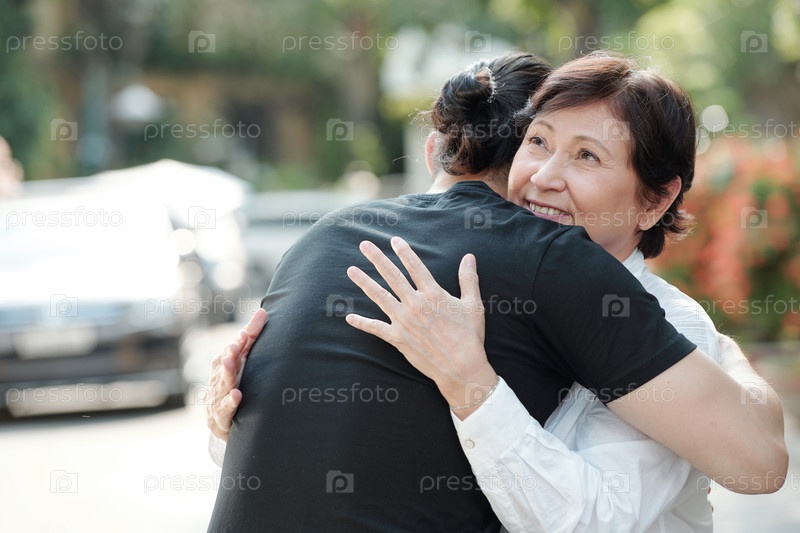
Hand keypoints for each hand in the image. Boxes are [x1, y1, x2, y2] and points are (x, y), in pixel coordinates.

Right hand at [206, 308, 267, 440]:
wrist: (228, 423)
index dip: (237, 344)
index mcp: (223, 365)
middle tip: (235, 347)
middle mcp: (218, 380)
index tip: (244, 335)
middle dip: (229, 356)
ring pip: (221, 386)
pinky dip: (229, 402)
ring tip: (231, 365)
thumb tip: (263, 311)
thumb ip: (252, 337)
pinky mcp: (219, 418)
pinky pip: (224, 410)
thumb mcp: (245, 361)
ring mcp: (217, 399)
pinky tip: (237, 395)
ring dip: (226, 376)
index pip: (231, 351)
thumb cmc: (239, 384)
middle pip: (223, 366)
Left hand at [345, 237, 496, 416]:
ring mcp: (404, 321)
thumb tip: (469, 256)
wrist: (461, 367)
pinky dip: (362, 323)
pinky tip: (349, 317)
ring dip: (364, 282)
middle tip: (364, 245)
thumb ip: (468, 279)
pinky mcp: (397, 338)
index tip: (394, 240)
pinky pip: (376, 328)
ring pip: (379, 297)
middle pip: (392, 276)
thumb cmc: (469, 336)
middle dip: (377, 258)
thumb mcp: (473, 304)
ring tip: (350, 270)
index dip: (404, 252)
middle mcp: (415, 304)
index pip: (415, 266)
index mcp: (433, 294)